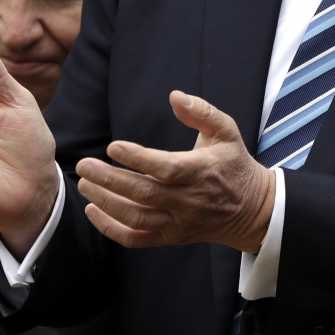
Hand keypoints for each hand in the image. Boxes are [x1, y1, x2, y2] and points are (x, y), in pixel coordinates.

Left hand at [76, 91, 274, 252]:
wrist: (250, 209)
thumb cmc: (233, 163)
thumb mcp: (226, 131)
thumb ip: (202, 112)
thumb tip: (174, 96)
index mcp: (203, 171)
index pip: (166, 168)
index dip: (138, 159)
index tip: (113, 147)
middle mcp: (189, 200)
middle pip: (144, 193)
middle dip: (110, 179)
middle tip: (84, 165)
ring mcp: (179, 222)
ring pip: (136, 217)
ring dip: (106, 202)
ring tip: (85, 184)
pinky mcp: (171, 237)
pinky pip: (136, 239)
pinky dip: (111, 229)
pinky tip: (94, 210)